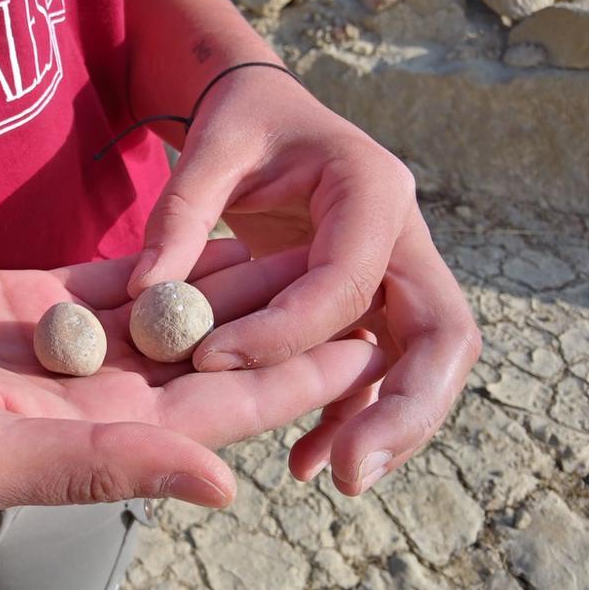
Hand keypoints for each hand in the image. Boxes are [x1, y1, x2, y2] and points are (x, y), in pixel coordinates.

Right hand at [0, 240, 385, 513]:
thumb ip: (105, 466)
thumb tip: (223, 484)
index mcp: (100, 441)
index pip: (217, 412)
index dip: (290, 383)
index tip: (360, 353)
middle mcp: (101, 396)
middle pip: (215, 357)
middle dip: (286, 326)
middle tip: (363, 284)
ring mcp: (73, 345)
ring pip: (178, 310)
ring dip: (240, 281)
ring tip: (310, 244)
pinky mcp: (41, 299)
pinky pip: (123, 275)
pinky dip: (173, 255)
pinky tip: (220, 227)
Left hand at [127, 67, 481, 495]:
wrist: (269, 113)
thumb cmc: (241, 124)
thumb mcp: (209, 147)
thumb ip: (181, 212)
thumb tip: (147, 294)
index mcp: (370, 188)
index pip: (347, 278)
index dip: (285, 329)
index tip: (213, 361)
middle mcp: (403, 235)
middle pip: (441, 333)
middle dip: (404, 408)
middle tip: (350, 473)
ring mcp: (399, 272)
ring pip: (425, 362)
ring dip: (389, 425)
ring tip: (332, 476)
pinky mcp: (376, 302)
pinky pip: (382, 367)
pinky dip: (355, 414)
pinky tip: (307, 460)